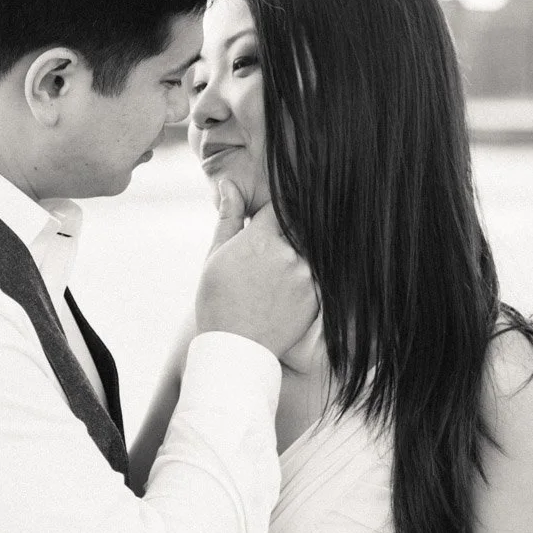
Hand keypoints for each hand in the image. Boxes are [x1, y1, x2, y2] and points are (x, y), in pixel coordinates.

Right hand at [194, 186, 317, 358]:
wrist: (235, 348)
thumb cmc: (217, 302)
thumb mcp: (215, 257)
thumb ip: (228, 218)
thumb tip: (229, 185)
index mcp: (260, 239)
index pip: (279, 208)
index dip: (274, 213)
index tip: (271, 220)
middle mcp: (287, 253)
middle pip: (297, 228)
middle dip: (287, 235)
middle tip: (271, 255)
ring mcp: (306, 275)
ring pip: (308, 251)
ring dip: (297, 256)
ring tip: (275, 278)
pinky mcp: (317, 296)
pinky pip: (316, 275)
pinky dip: (305, 278)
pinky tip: (283, 294)